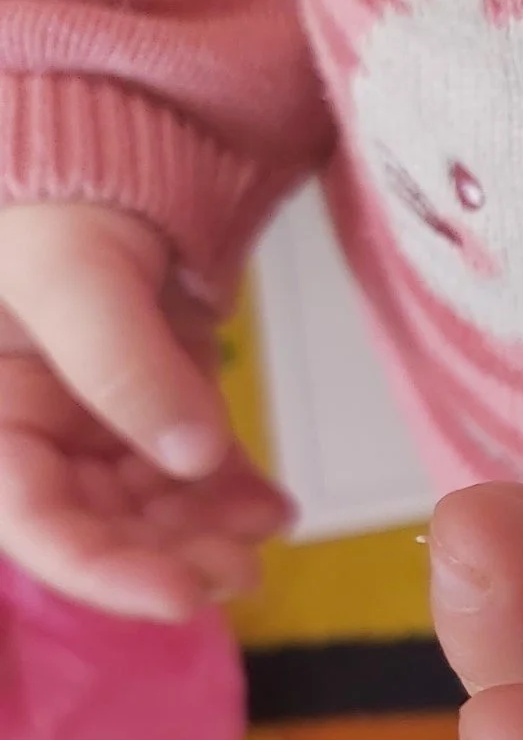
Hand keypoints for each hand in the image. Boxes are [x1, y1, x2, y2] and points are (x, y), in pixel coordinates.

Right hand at [0, 203, 290, 618]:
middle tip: (244, 570)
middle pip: (97, 524)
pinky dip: (232, 495)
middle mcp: (30, 430)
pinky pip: (191, 471)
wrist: (106, 142)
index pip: (30, 517)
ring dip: (209, 532)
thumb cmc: (53, 192)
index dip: (101, 570)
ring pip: (151, 509)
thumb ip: (126, 362)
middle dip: (170, 555)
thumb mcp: (73, 269)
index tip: (182, 597)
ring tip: (269, 529)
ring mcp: (93, 424)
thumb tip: (193, 459)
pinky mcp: (153, 408)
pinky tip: (276, 507)